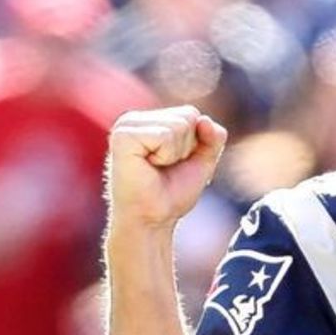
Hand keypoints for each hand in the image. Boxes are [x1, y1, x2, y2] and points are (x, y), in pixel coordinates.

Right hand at [107, 105, 227, 229]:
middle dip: (186, 148)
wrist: (153, 221)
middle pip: (188, 115)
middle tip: (163, 169)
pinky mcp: (122, 136)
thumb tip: (203, 120)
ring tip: (155, 169)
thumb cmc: (172, 194)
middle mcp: (134, 119)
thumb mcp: (202, 161)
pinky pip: (165, 135)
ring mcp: (126, 125)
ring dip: (175, 154)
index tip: (172, 165)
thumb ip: (213, 137)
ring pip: (179, 125)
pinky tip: (147, 167)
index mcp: (148, 120)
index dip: (193, 145)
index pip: (191, 114)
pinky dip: (165, 156)